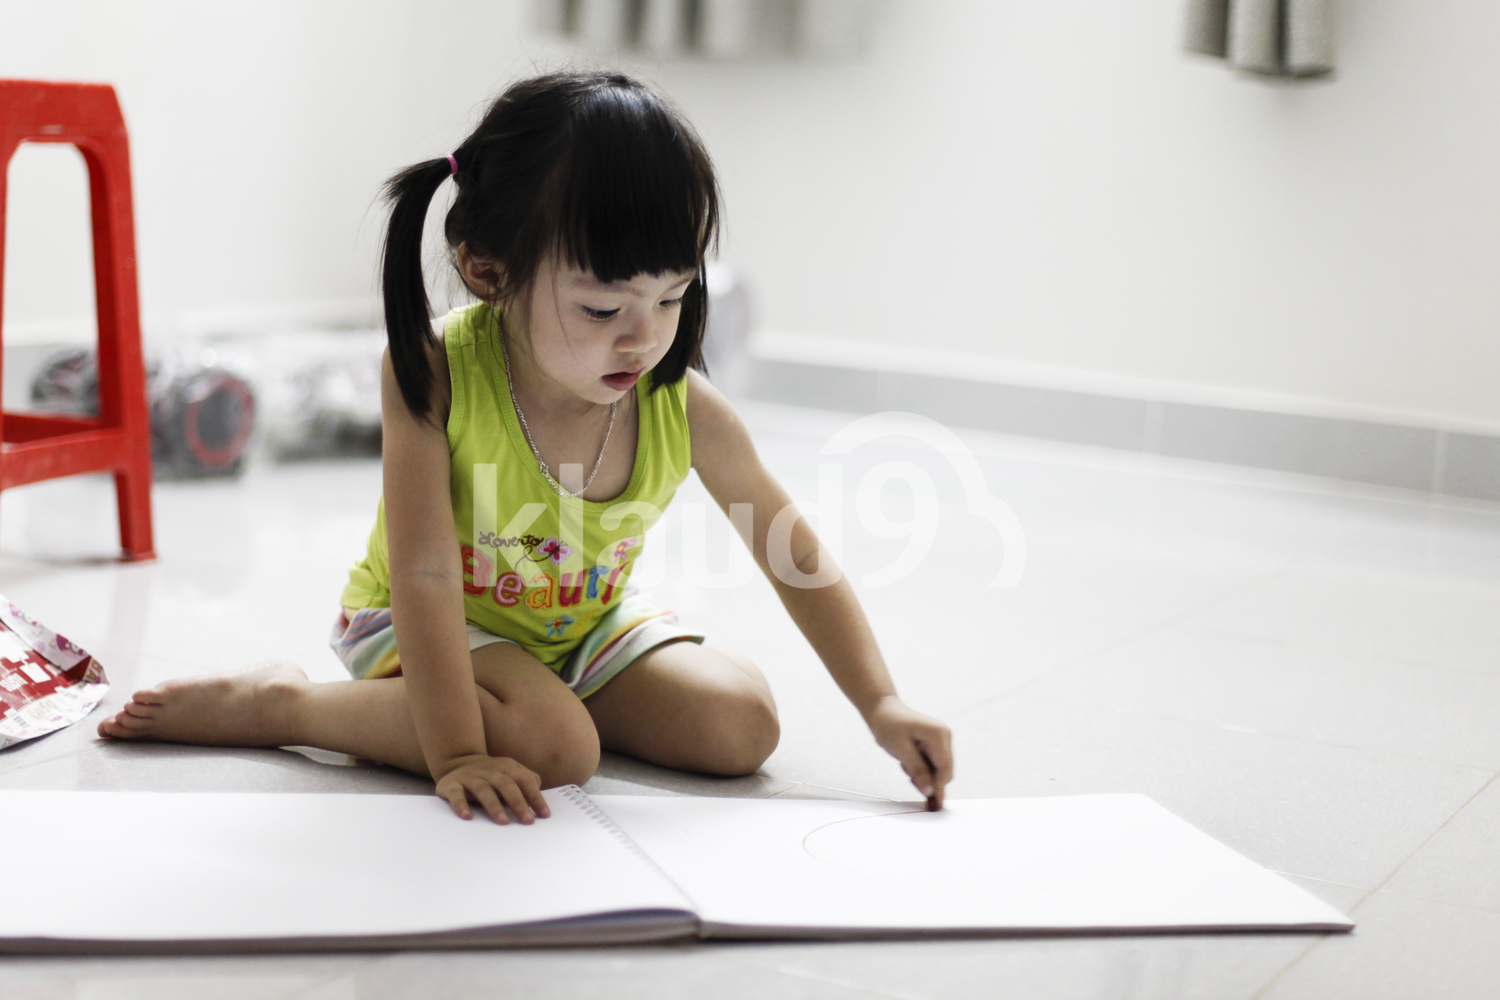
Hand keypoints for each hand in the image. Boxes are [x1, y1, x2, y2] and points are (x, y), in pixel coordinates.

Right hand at [433, 754, 550, 823]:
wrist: (456, 761)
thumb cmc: (490, 774)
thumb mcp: (509, 772)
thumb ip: (526, 780)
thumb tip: (540, 798)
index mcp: (507, 767)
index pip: (525, 780)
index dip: (535, 797)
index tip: (544, 815)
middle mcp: (489, 771)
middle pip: (506, 785)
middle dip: (518, 803)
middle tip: (527, 821)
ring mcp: (470, 777)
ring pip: (483, 790)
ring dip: (494, 806)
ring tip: (503, 822)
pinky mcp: (452, 784)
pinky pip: (456, 794)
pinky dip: (461, 804)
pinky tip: (467, 817)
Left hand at [865, 696, 953, 808]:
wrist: (882, 709)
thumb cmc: (888, 725)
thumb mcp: (900, 749)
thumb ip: (917, 770)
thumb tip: (929, 790)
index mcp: (938, 735)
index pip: (945, 768)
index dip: (938, 786)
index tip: (932, 803)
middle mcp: (944, 736)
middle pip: (944, 770)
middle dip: (929, 780)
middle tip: (910, 781)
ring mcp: (941, 739)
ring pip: (938, 768)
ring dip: (922, 773)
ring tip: (904, 764)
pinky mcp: (935, 743)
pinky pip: (932, 762)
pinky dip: (921, 768)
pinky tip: (907, 762)